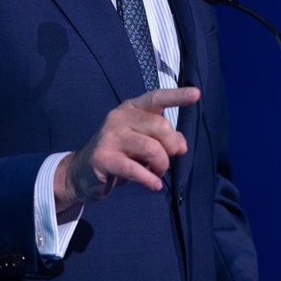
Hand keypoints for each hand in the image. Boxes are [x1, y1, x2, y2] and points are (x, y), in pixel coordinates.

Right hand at [54, 87, 201, 211]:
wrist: (83, 171)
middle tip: (166, 162)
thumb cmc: (122, 153)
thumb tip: (181, 146)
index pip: (157, 97)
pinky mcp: (104, 158)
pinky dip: (149, 179)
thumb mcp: (145, 141)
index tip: (196, 94)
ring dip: (161, 165)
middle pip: (160, 126)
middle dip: (171, 147)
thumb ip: (166, 138)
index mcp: (132, 107)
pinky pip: (135, 169)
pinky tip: (154, 185)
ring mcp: (110, 136)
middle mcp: (120, 116)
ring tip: (157, 173)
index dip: (177, 96)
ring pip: (152, 148)